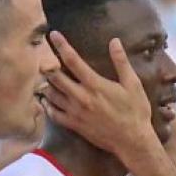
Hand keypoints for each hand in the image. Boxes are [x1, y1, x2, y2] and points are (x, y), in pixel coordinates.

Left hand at [45, 33, 158, 159]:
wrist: (132, 141)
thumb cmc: (135, 111)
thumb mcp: (132, 84)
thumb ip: (121, 62)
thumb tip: (114, 41)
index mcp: (95, 84)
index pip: (73, 60)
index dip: (61, 46)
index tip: (53, 34)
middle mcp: (81, 97)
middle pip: (56, 77)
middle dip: (47, 64)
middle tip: (40, 54)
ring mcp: (75, 113)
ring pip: (52, 95)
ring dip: (45, 83)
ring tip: (41, 74)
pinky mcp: (74, 125)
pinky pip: (54, 115)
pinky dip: (47, 106)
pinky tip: (45, 99)